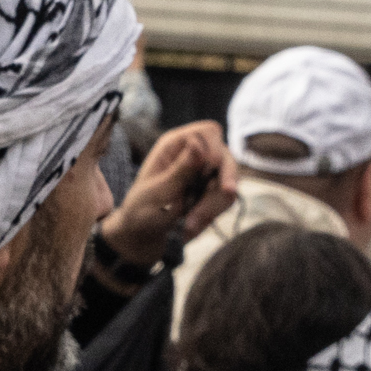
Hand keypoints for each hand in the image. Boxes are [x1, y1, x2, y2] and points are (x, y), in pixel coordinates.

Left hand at [97, 121, 233, 267]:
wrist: (142, 239)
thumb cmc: (141, 212)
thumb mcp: (158, 193)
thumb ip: (180, 170)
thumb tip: (198, 143)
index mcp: (174, 146)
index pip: (209, 132)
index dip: (214, 150)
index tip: (206, 172)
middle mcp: (192, 155)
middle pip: (225, 156)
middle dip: (223, 181)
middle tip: (225, 196)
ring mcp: (204, 174)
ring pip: (229, 181)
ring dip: (214, 204)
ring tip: (190, 224)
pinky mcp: (211, 192)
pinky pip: (226, 199)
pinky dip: (213, 213)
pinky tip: (193, 225)